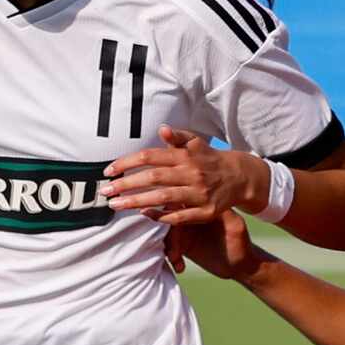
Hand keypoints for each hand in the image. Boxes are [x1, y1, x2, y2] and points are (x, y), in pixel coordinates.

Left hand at [104, 126, 262, 226]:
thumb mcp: (196, 143)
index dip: (127, 163)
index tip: (108, 171)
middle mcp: (191, 173)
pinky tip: (144, 215)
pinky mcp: (205, 212)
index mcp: (185, 156)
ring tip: (116, 205)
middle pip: (153, 178)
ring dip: (137, 202)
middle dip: (126, 185)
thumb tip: (161, 129)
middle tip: (105, 192)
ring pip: (163, 198)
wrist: (240, 177)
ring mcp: (199, 194)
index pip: (150, 157)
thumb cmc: (209, 159)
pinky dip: (161, 216)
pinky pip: (179, 216)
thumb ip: (177, 137)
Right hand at [165, 210, 262, 282]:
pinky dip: (171, 258)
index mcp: (202, 207)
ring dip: (167, 247)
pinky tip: (180, 268)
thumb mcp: (235, 226)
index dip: (170, 211)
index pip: (180, 202)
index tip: (170, 227)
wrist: (240, 265)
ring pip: (165, 233)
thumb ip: (221, 212)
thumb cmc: (241, 243)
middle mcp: (191, 216)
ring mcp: (185, 230)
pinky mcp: (182, 245)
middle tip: (173, 251)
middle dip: (167, 234)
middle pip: (167, 217)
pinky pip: (168, 247)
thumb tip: (207, 199)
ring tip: (175, 259)